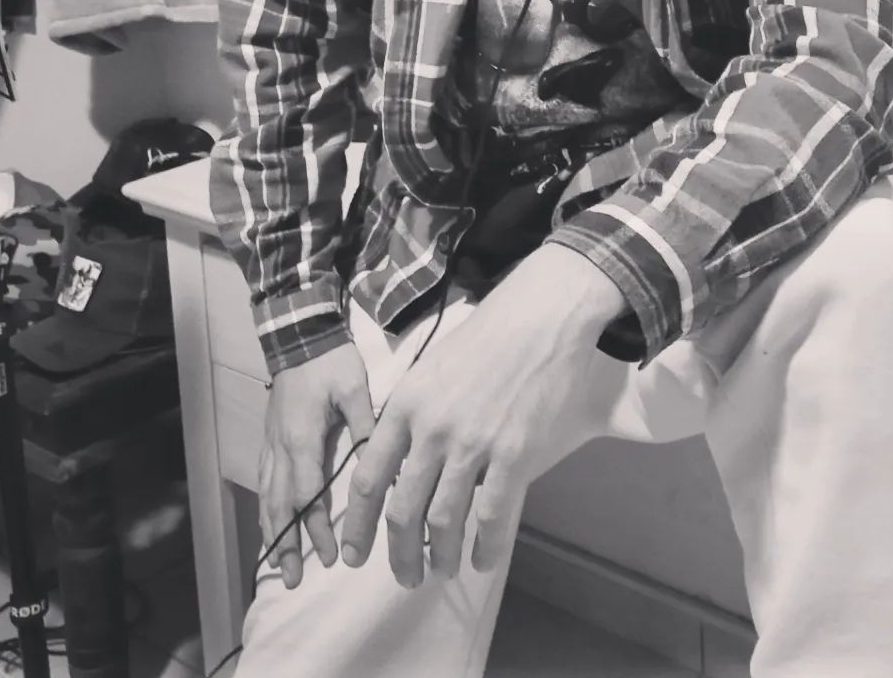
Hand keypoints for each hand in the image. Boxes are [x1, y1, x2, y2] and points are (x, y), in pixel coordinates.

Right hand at [260, 341, 375, 588]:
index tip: (331, 555)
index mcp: (303, 438)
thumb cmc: (331, 361)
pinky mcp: (270, 437)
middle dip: (286, 542)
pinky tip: (271, 523)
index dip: (315, 528)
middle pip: (280, 504)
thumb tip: (385, 467)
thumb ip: (366, 428)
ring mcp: (272, 443)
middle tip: (294, 578)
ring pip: (267, 496)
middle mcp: (282, 447)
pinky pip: (264, 481)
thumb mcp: (355, 388)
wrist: (300, 335)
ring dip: (273, 531)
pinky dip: (266, 508)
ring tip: (278, 563)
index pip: (307, 493)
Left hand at [340, 244, 625, 587]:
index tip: (353, 554)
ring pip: (444, 522)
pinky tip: (482, 559)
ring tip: (442, 571)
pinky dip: (484, 548)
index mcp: (406, 406)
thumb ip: (410, 417)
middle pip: (402, 512)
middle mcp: (432, 429)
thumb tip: (398, 467)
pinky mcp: (514, 453)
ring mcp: (473, 444)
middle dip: (400, 555)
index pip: (367, 478)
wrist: (540, 316)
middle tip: (404, 576)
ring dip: (440, 558)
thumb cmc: (486, 338)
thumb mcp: (430, 370)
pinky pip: (492, 517)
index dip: (357, 524)